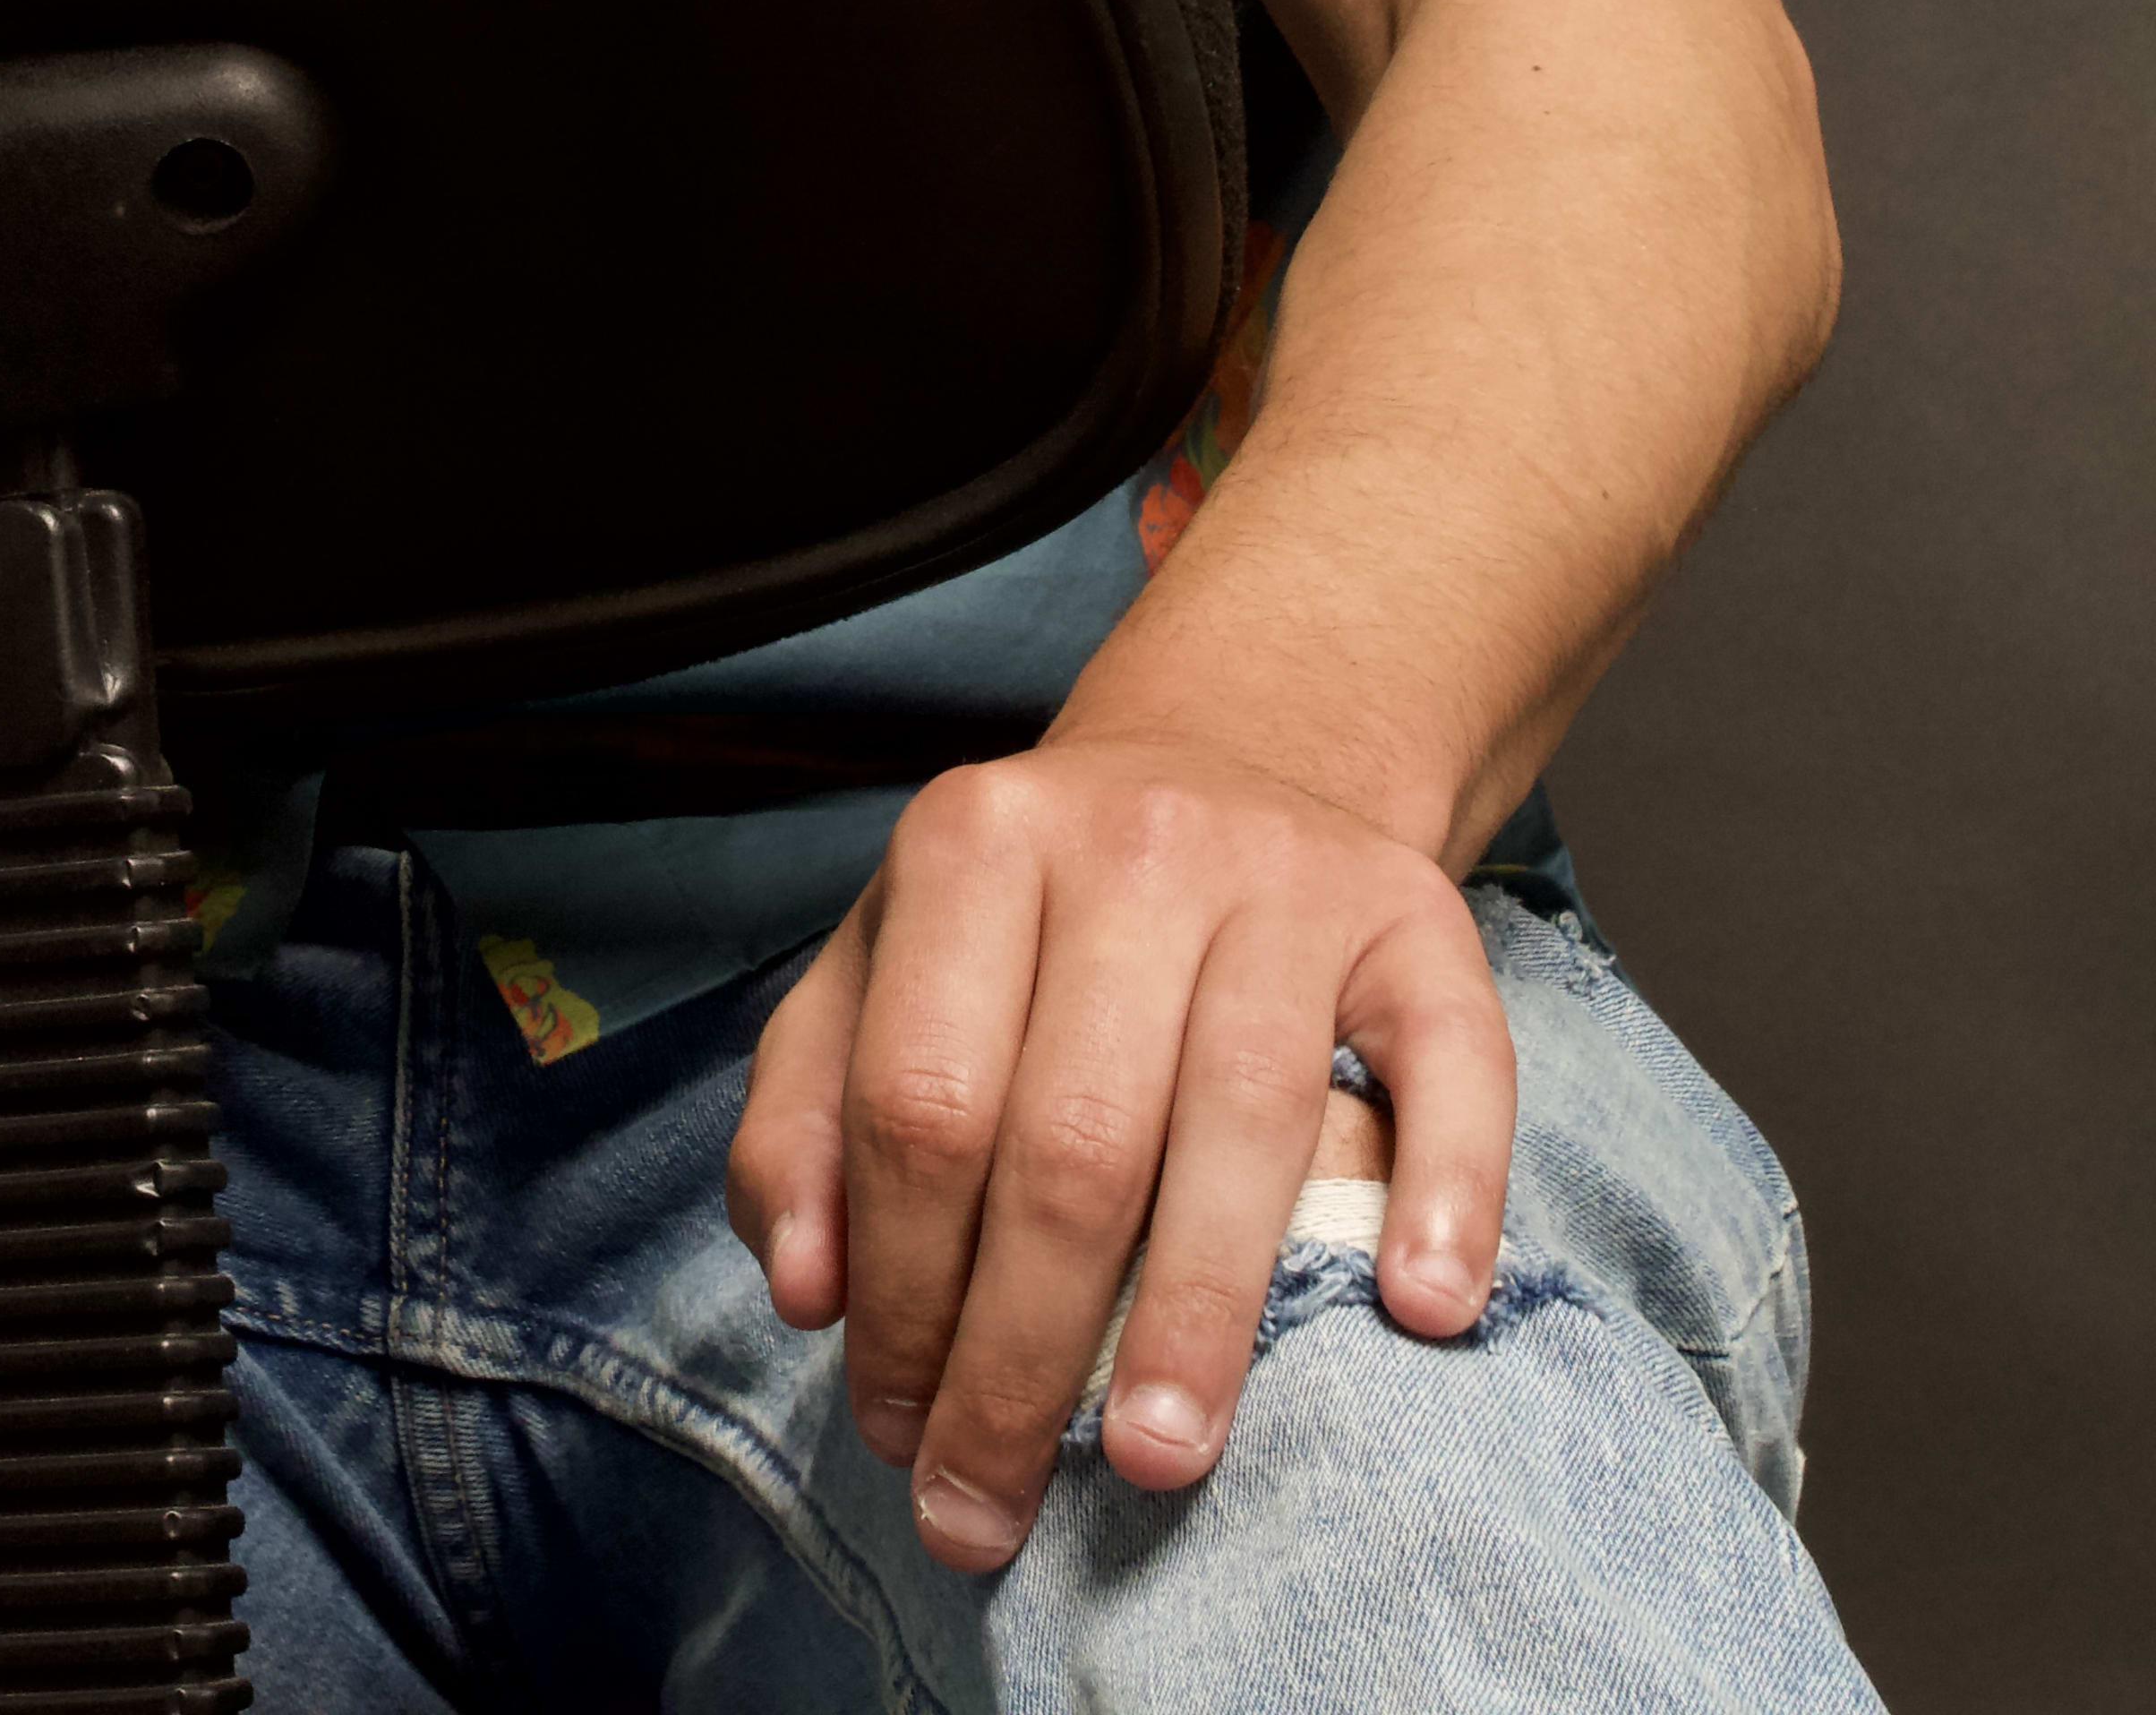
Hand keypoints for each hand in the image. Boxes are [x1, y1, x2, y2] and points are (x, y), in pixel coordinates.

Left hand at [724, 733, 1515, 1571]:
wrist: (1227, 757)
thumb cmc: (1030, 927)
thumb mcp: (880, 970)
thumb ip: (809, 1117)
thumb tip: (807, 1289)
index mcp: (972, 841)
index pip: (918, 1101)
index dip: (900, 1290)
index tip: (896, 1433)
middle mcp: (1133, 840)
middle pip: (1071, 1136)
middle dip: (1020, 1353)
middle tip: (993, 1505)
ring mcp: (1288, 873)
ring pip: (1247, 1115)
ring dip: (1197, 1314)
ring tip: (1152, 1457)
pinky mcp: (1421, 914)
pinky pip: (1454, 1058)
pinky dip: (1447, 1188)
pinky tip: (1417, 1308)